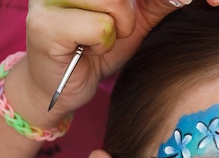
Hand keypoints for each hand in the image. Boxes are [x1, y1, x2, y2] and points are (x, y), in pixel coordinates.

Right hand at [22, 0, 185, 117]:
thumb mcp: (134, 23)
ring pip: (113, 1)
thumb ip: (156, 2)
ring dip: (117, 28)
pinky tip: (85, 49)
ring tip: (98, 40)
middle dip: (130, 13)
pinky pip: (100, 27)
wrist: (61, 88)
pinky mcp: (43, 22)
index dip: (147, 3)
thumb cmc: (95, 51)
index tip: (175, 14)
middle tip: (114, 31)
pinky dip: (102, 44)